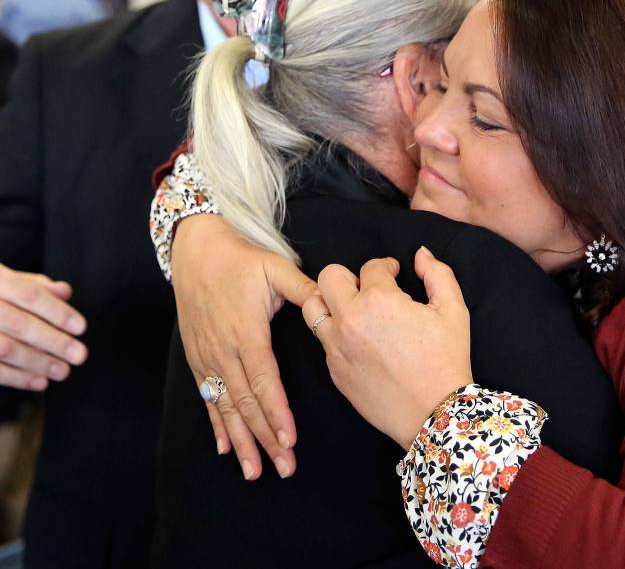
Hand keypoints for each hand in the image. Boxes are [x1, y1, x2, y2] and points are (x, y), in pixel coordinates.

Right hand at [0, 264, 87, 389]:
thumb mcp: (2, 278)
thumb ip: (33, 285)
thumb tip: (64, 292)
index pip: (28, 294)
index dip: (56, 311)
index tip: (81, 327)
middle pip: (18, 323)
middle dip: (53, 341)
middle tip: (80, 355)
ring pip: (3, 348)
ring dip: (37, 362)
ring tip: (63, 371)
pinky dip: (16, 377)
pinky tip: (39, 382)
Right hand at [171, 214, 315, 478]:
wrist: (196, 251)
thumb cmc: (241, 259)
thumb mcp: (276, 267)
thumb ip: (304, 289)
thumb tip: (330, 305)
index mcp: (247, 332)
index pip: (264, 381)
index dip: (276, 412)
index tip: (289, 438)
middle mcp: (224, 350)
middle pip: (246, 403)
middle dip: (265, 438)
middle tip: (284, 467)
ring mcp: (207, 357)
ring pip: (227, 407)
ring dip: (241, 441)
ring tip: (255, 471)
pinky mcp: (197, 358)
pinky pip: (207, 398)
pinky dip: (217, 425)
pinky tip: (226, 449)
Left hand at [303, 247, 472, 448]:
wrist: (432, 413)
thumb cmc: (446, 361)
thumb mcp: (453, 310)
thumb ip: (438, 274)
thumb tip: (421, 254)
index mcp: (378, 300)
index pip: (370, 266)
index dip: (387, 266)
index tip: (395, 274)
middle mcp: (349, 320)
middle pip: (329, 277)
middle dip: (350, 276)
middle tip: (370, 289)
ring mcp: (337, 347)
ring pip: (313, 308)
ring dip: (332, 303)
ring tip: (355, 311)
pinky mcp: (334, 370)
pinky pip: (324, 341)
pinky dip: (337, 334)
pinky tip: (362, 342)